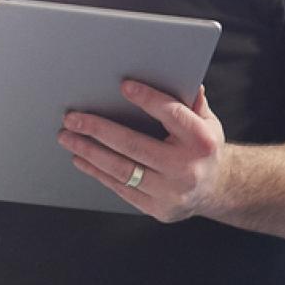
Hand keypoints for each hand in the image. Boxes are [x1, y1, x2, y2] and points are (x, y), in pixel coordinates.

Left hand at [59, 81, 228, 222]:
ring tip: (68, 137)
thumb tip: (181, 76)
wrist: (216, 189)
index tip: (124, 86)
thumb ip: (191, 101)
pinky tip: (81, 158)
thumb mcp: (207, 121)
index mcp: (202, 141)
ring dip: (89, 152)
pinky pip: (120, 188)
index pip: (171, 114)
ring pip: (121, 170)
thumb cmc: (203, 149)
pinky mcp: (156, 208)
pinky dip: (97, 172)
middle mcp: (186, 168)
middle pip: (134, 145)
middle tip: (72, 118)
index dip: (147, 99)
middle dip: (98, 130)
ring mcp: (170, 192)